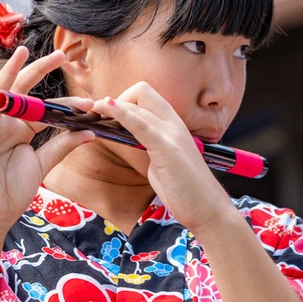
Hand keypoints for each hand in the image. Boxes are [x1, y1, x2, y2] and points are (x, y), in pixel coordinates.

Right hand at [0, 47, 94, 236]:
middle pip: (24, 91)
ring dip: (10, 72)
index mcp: (22, 128)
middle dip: (40, 71)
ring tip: (21, 51)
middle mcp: (5, 123)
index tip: (91, 103)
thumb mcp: (42, 166)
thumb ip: (62, 147)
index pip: (47, 108)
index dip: (68, 105)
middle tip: (61, 54)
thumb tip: (90, 131)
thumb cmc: (11, 191)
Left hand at [90, 82, 234, 232]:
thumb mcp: (164, 162)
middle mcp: (175, 124)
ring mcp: (172, 134)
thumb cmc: (187, 191)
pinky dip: (121, 113)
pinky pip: (140, 123)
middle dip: (117, 100)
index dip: (125, 102)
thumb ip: (151, 148)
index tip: (110, 119)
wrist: (209, 210)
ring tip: (93, 111)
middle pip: (142, 91)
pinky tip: (107, 108)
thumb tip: (135, 141)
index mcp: (175, 126)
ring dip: (111, 105)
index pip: (148, 97)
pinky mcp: (167, 148)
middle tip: (100, 120)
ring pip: (139, 102)